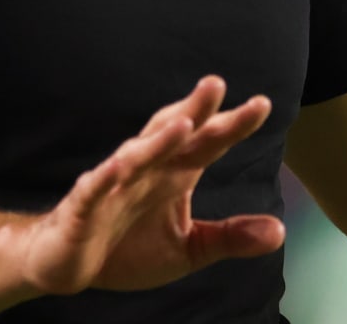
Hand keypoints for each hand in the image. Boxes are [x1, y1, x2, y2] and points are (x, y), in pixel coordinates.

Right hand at [19, 76, 282, 296]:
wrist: (68, 263)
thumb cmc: (128, 246)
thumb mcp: (188, 248)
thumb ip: (229, 236)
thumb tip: (278, 232)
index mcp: (173, 174)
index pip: (208, 143)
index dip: (233, 124)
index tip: (262, 103)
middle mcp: (146, 170)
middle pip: (173, 133)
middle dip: (194, 109)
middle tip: (216, 83)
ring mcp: (113, 185)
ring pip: (137, 155)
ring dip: (158, 140)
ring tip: (183, 123)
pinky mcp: (83, 207)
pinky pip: (94, 189)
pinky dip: (104, 178)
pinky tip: (117, 166)